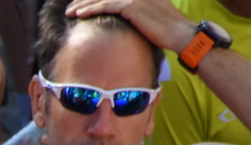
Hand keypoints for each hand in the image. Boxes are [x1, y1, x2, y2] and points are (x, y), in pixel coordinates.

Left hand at [64, 0, 197, 51]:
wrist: (181, 34)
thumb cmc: (166, 31)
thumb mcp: (149, 18)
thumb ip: (135, 14)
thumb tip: (122, 20)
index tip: (80, 4)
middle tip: (70, 7)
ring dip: (83, 5)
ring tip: (69, 12)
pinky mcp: (133, 6)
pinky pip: (107, 6)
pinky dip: (91, 10)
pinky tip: (79, 15)